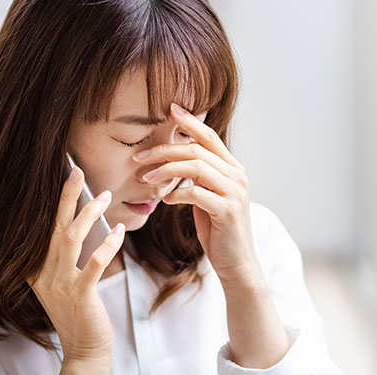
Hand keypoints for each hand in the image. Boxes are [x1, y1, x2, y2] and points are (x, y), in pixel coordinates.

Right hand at [27, 166, 124, 363]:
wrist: (84, 349)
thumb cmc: (78, 311)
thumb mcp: (63, 281)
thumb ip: (65, 255)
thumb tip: (82, 220)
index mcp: (34, 268)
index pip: (40, 228)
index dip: (51, 202)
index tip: (61, 177)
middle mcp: (42, 273)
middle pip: (52, 226)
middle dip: (65, 196)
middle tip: (76, 171)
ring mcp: (60, 284)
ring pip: (70, 238)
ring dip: (88, 213)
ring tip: (104, 195)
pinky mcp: (81, 294)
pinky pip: (95, 261)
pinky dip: (108, 243)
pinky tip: (119, 231)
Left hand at [133, 103, 259, 284]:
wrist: (236, 262)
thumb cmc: (218, 229)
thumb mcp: (207, 197)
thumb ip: (197, 177)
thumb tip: (172, 161)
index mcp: (232, 168)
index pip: (209, 137)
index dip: (189, 121)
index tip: (169, 110)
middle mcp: (237, 175)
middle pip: (197, 149)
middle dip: (165, 149)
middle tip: (140, 157)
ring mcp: (234, 192)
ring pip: (197, 167)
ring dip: (166, 170)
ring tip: (147, 179)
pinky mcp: (227, 211)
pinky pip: (197, 193)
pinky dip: (177, 193)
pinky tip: (165, 200)